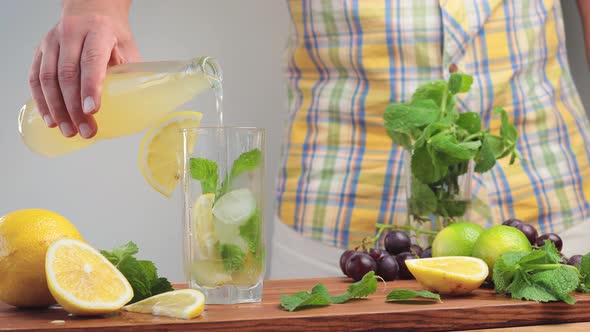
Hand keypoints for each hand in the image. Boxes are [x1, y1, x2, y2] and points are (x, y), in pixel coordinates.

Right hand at [29, 12, 139, 137]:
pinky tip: (51, 118)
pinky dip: (42, 101)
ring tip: (68, 131)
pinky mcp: (40, 50)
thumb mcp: (128, 47)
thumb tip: (138, 105)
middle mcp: (71, 34)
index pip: (91, 60)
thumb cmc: (112, 34)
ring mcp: (52, 42)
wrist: (91, 10)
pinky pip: (35, 78)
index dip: (90, 87)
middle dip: (74, 107)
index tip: (92, 111)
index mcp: (98, 31)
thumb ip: (129, 71)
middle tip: (85, 131)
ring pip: (48, 78)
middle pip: (67, 74)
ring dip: (56, 108)